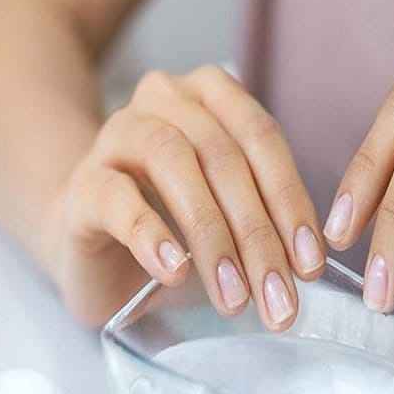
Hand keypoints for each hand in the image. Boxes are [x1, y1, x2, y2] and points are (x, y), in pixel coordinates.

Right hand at [51, 66, 324, 327]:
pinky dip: (150, 235)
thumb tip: (307, 265)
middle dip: (257, 232)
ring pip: (173, 164)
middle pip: (222, 155)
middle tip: (277, 296)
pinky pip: (116, 197)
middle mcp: (164, 100)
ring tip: (233, 295)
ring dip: (211, 236)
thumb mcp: (230, 218)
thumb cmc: (175, 228)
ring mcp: (117, 135)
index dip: (291, 199)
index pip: (261, 137)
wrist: (98, 246)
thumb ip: (266, 222)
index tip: (310, 264)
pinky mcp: (84, 182)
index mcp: (211, 97)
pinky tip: (175, 270)